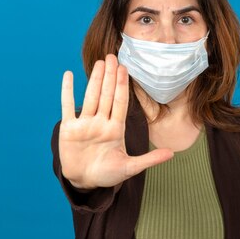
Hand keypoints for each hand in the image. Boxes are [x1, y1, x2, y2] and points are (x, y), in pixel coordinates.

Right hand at [59, 54, 173, 189]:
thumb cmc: (107, 174)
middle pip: (106, 95)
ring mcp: (85, 124)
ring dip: (94, 79)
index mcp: (115, 129)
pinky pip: (67, 106)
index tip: (125, 68)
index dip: (122, 85)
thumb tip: (172, 153)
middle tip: (112, 56)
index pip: (120, 102)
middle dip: (110, 76)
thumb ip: (149, 160)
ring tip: (99, 62)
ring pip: (90, 97)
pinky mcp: (69, 129)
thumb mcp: (129, 168)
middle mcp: (100, 122)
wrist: (85, 182)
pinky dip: (67, 91)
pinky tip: (68, 75)